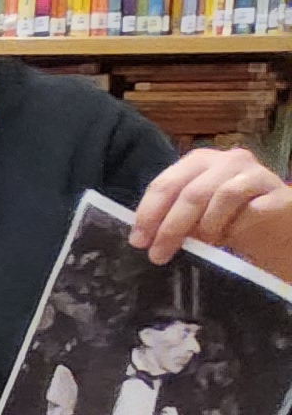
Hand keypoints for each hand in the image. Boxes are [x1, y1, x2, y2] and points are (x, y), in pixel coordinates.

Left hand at [129, 144, 291, 267]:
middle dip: (170, 227)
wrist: (275, 226)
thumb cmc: (228, 219)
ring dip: (207, 227)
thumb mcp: (194, 216)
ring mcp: (254, 172)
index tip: (138, 242)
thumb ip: (171, 217)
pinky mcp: (276, 191)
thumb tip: (141, 238)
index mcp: (198, 162)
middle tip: (158, 255)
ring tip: (206, 244)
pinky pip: (251, 209)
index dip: (148, 213)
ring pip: (221, 196)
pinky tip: (231, 237)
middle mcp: (226, 160)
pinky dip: (235, 227)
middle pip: (190, 192)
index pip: (165, 184)